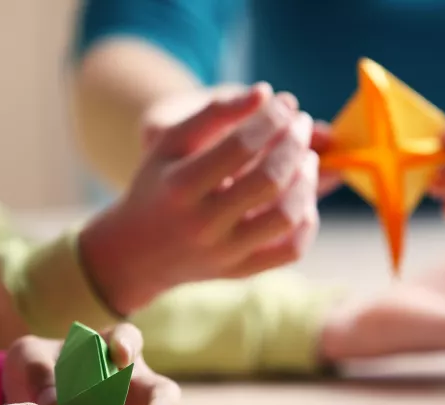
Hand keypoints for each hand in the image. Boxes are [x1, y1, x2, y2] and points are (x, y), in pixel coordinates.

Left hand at [2, 323, 180, 404]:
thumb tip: (53, 402)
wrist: (22, 403)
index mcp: (108, 350)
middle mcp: (128, 383)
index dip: (129, 345)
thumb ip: (38, 370)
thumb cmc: (34, 369)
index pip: (128, 338)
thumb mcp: (28, 359)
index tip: (121, 357)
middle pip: (160, 390)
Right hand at [79, 83, 320, 314]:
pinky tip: (302, 195)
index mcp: (181, 186)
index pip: (241, 146)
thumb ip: (214, 112)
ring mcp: (224, 253)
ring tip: (306, 158)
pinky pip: (292, 250)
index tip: (285, 103)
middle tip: (301, 124)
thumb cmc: (159, 184)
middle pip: (269, 180)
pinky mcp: (241, 272)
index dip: (272, 119)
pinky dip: (307, 219)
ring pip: (286, 216)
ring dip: (307, 180)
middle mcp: (202, 225)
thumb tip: (267, 93)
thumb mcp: (170, 143)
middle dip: (295, 144)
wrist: (137, 252)